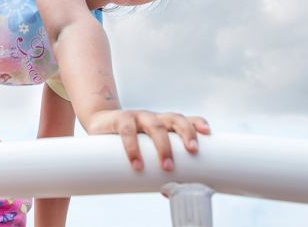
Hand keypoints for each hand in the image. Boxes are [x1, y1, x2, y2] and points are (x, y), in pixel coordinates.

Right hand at [86, 110, 209, 170]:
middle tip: (193, 151)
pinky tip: (137, 163)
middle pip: (175, 119)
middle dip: (186, 133)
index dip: (197, 123)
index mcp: (164, 123)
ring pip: (156, 126)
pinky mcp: (121, 119)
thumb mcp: (144, 147)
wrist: (100, 121)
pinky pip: (128, 131)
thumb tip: (167, 192)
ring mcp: (138, 116)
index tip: (208, 133)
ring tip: (167, 166)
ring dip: (163, 146)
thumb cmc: (128, 138)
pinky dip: (133, 148)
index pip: (184, 119)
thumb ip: (155, 165)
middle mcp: (154, 117)